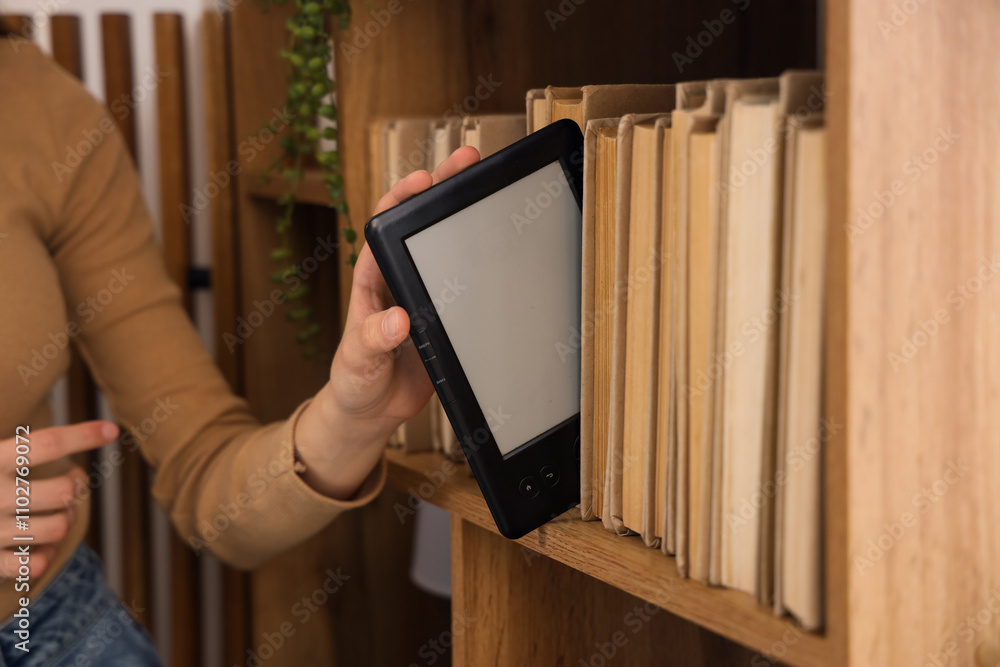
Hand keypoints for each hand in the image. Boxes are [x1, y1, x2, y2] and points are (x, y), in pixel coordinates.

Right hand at [0, 421, 117, 578]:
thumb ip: (9, 448)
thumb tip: (55, 430)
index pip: (46, 444)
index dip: (83, 435)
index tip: (112, 430)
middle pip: (64, 490)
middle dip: (76, 486)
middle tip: (72, 482)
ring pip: (58, 526)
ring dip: (64, 520)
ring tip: (54, 513)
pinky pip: (33, 564)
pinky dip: (41, 556)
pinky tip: (34, 545)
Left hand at [295, 146, 480, 498]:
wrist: (372, 413)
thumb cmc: (354, 382)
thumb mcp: (358, 361)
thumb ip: (373, 340)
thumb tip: (396, 319)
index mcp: (372, 283)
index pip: (385, 228)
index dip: (402, 198)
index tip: (423, 179)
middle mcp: (399, 282)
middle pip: (419, 226)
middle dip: (441, 188)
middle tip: (466, 159)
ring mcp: (424, 296)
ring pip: (446, 248)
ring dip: (463, 217)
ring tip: (487, 185)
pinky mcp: (445, 317)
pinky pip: (466, 284)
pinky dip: (483, 263)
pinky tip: (505, 245)